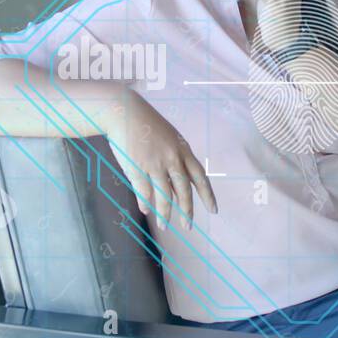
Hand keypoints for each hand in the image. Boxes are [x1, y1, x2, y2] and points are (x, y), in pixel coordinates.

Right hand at [104, 92, 217, 229]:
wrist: (124, 110)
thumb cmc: (145, 124)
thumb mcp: (167, 139)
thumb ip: (171, 163)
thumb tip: (171, 189)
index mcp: (183, 150)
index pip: (200, 177)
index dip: (208, 195)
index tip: (214, 210)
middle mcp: (172, 158)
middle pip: (184, 190)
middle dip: (187, 211)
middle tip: (188, 227)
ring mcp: (155, 163)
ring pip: (164, 196)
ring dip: (165, 214)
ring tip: (165, 226)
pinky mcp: (137, 167)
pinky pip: (144, 192)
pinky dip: (146, 203)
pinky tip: (146, 211)